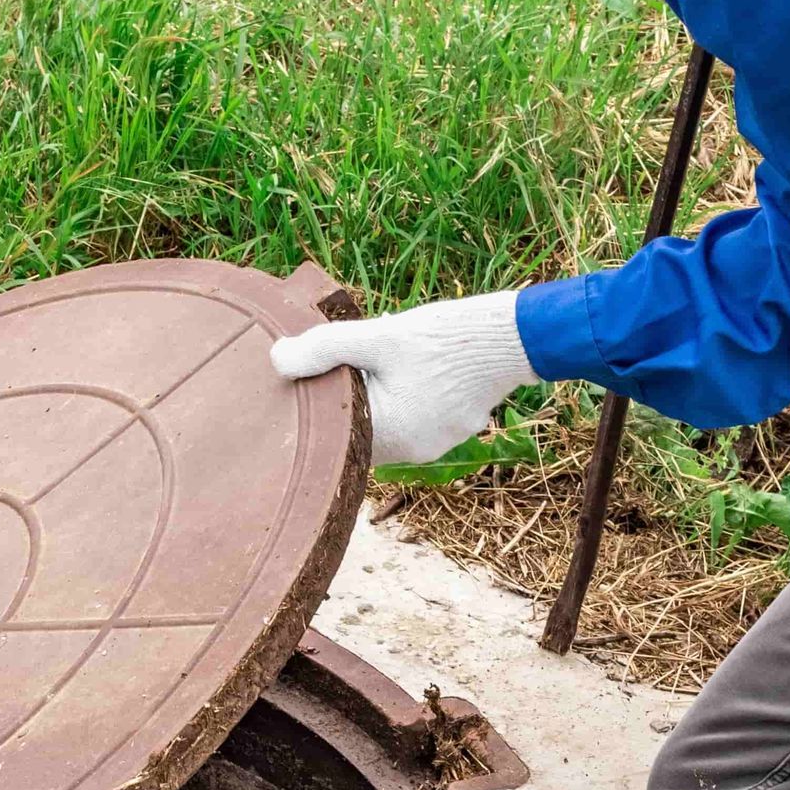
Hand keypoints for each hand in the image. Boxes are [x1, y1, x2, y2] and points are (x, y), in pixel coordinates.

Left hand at [271, 291, 536, 467]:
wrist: (511, 337)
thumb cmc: (443, 338)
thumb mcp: (377, 336)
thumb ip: (325, 348)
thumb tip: (278, 360)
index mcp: (389, 436)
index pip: (336, 435)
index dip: (322, 407)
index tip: (313, 378)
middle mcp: (414, 452)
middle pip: (363, 430)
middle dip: (353, 397)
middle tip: (348, 360)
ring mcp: (438, 444)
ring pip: (390, 423)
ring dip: (380, 396)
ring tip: (382, 357)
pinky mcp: (456, 429)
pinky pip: (417, 418)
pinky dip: (407, 396)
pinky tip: (410, 365)